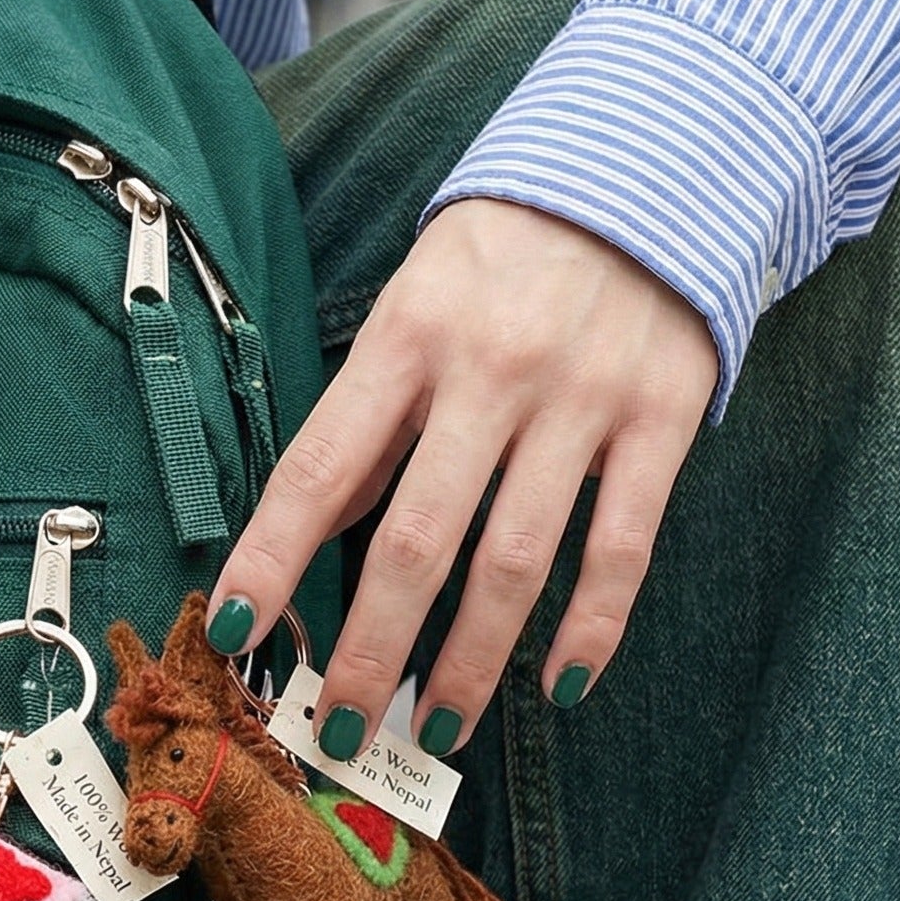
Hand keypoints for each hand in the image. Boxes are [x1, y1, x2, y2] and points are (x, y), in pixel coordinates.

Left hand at [207, 198, 718, 754]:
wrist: (652, 170)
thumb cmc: (502, 256)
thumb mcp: (415, 305)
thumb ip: (372, 418)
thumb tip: (311, 533)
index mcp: (408, 338)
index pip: (321, 468)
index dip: (272, 557)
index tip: (237, 632)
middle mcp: (491, 371)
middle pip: (417, 539)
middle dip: (370, 649)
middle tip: (341, 728)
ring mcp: (582, 400)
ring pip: (514, 562)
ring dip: (468, 663)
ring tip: (433, 730)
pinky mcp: (662, 420)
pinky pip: (621, 547)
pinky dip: (590, 627)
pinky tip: (556, 683)